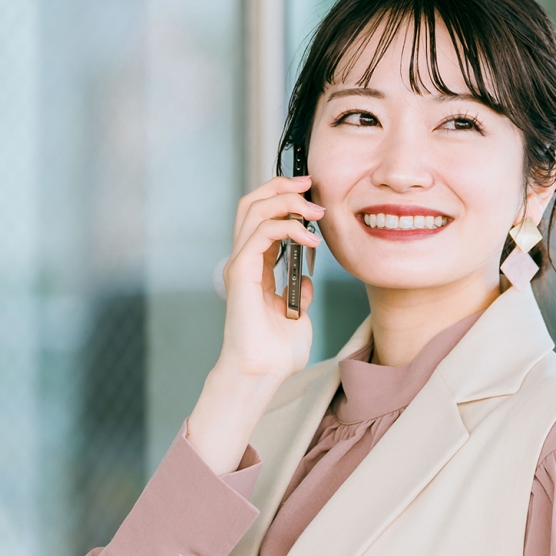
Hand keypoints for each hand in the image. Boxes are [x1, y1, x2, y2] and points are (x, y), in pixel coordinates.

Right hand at [214, 177, 323, 382]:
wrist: (263, 372)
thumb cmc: (276, 352)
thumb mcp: (298, 315)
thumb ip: (300, 293)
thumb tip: (308, 279)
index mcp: (256, 267)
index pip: (262, 216)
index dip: (283, 197)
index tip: (311, 192)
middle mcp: (244, 260)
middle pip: (253, 203)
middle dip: (281, 186)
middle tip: (309, 183)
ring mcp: (240, 264)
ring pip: (254, 210)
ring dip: (286, 201)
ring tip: (314, 210)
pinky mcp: (241, 272)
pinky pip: (261, 234)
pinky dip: (287, 227)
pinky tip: (309, 237)